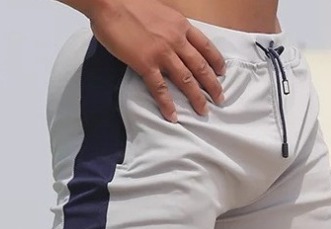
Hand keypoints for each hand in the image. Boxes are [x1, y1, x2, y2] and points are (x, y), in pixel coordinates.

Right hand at [88, 0, 225, 121]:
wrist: (109, 2)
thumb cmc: (130, 3)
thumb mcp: (159, 11)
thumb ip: (170, 26)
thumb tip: (172, 37)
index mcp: (180, 24)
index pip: (205, 45)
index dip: (215, 60)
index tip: (222, 72)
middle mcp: (175, 39)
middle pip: (200, 66)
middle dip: (212, 85)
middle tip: (219, 99)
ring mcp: (162, 53)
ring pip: (185, 79)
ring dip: (196, 97)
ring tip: (203, 111)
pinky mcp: (145, 64)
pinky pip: (160, 88)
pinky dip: (167, 104)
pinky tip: (173, 116)